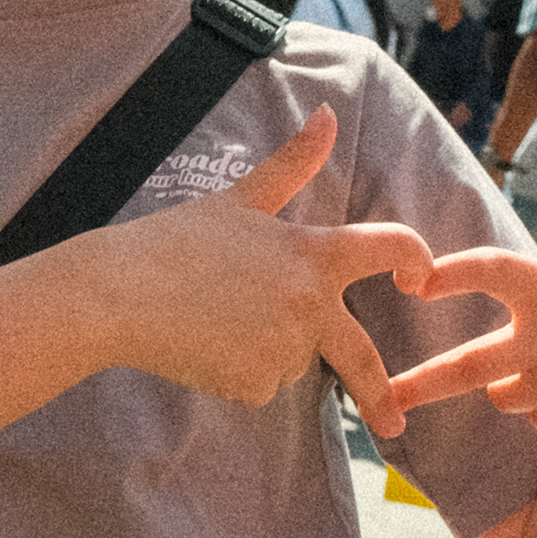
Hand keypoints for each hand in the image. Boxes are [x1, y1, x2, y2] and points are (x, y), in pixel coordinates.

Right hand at [83, 102, 436, 433]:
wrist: (115, 294)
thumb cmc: (173, 240)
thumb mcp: (240, 198)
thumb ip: (294, 162)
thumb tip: (330, 112)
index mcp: (314, 253)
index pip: (392, 246)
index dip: (417, 258)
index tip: (420, 279)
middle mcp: (310, 305)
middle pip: (362, 357)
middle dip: (380, 396)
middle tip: (392, 424)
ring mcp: (284, 349)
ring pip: (293, 363)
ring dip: (268, 352)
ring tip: (215, 321)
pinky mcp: (254, 384)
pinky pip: (261, 386)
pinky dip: (239, 375)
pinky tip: (205, 348)